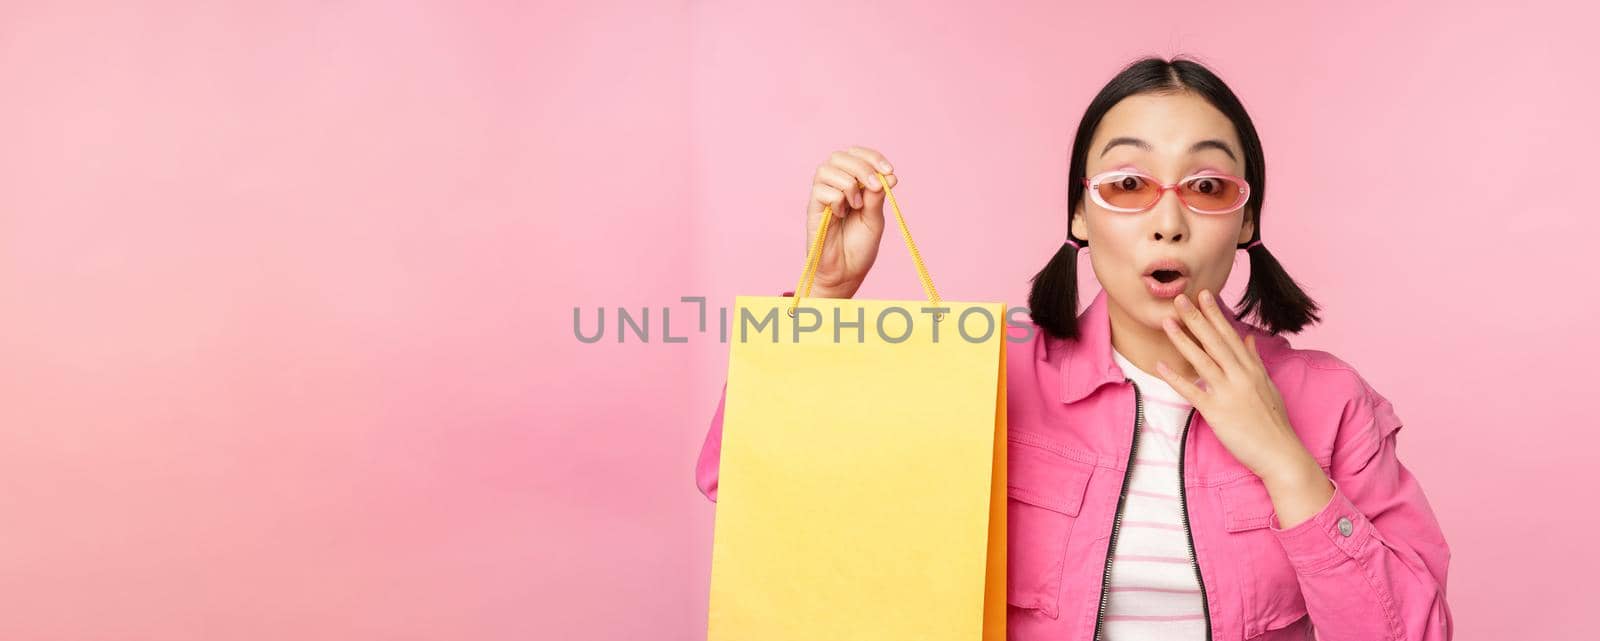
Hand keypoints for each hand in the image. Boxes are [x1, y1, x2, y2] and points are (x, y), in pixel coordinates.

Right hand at [803, 146, 897, 298]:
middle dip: (861, 166)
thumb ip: (876, 197)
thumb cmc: (859, 248)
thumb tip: (888, 175)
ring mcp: (822, 197)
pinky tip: (841, 215)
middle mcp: (834, 186)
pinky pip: (821, 191)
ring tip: (856, 205)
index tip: (889, 171)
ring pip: (827, 169)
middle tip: (875, 187)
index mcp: (852, 184)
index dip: (872, 157)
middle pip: (840, 156)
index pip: (857, 155)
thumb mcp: (875, 219)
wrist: (845, 274)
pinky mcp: (812, 209)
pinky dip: (837, 199)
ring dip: (848, 184)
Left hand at [1152, 289, 1319, 486]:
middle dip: (1197, 318)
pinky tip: (1160, 365)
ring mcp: (1229, 393)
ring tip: (1168, 321)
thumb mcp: (1268, 386)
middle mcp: (1241, 376)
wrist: (1280, 453)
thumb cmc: (1273, 422)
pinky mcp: (1217, 412)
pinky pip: (1192, 391)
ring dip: (1184, 340)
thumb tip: (1248, 338)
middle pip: (1215, 341)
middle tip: (1180, 298)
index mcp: (1252, 369)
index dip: (1215, 314)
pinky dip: (1176, 378)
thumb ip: (1255, 361)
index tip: (1203, 294)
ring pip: (1202, 360)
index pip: (1230, 335)